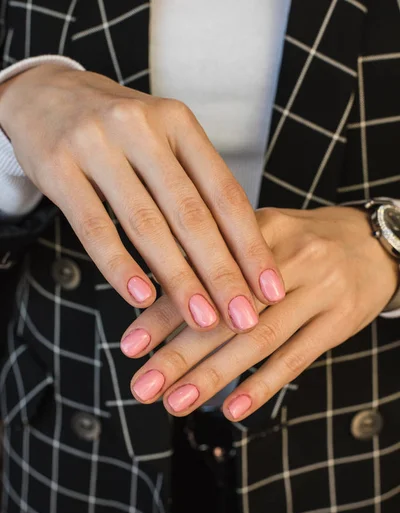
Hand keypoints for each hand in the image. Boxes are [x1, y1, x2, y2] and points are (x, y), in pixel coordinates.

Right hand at [0, 64, 284, 332]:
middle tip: (244, 318)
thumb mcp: (163, 142)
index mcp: (179, 124)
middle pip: (192, 214)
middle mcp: (142, 128)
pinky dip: (120, 267)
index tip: (271, 290)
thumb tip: (237, 255)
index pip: (224, 194)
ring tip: (202, 320)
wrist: (47, 96)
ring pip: (147, 224)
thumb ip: (195, 187)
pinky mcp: (59, 167)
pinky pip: (94, 227)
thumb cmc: (120, 133)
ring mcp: (98, 145)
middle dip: (222, 273)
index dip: (251, 246)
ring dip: (179, 279)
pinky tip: (141, 299)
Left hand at [122, 206, 398, 418]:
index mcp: (257, 228)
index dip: (163, 312)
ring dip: (213, 375)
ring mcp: (319, 290)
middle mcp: (288, 257)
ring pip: (258, 339)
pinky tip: (232, 408)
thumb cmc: (302, 243)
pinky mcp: (340, 320)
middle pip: (227, 311)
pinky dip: (262, 385)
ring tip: (176, 403)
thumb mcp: (261, 235)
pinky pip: (297, 357)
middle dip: (179, 353)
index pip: (202, 274)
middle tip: (143, 387)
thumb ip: (217, 261)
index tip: (129, 345)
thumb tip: (158, 301)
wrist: (374, 242)